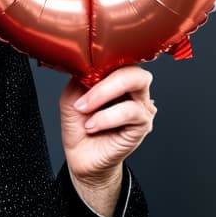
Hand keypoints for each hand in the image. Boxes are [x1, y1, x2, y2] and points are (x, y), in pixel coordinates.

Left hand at [59, 66, 156, 216]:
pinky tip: (93, 125)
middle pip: (134, 69)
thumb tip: (85, 63)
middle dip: (106, 79)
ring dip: (102, 96)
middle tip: (84, 97)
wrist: (82, 157)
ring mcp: (141, 106)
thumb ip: (81, 78)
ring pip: (135, 84)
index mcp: (117, 79)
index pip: (119, 59)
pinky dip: (107, 118)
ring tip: (84, 111)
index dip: (102, 61)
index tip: (81, 71)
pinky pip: (131, 112)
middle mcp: (134, 90)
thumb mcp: (72, 96)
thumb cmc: (79, 126)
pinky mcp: (143, 125)